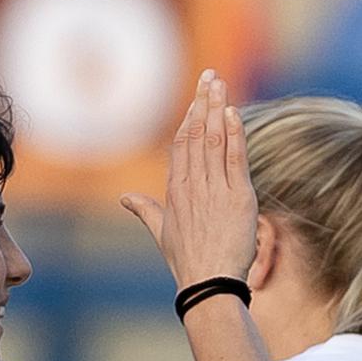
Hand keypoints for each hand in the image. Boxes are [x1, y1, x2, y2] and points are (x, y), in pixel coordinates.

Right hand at [120, 72, 260, 293]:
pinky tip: (234, 113)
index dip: (190, 117)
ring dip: (218, 109)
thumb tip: (124, 198)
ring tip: (222, 85)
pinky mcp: (237, 198)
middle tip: (211, 75)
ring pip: (214, 140)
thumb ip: (145, 210)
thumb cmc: (187, 262)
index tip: (198, 96)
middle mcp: (192, 185)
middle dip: (204, 102)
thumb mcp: (161, 233)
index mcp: (175, 190)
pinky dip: (235, 134)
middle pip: (196, 134)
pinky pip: (234, 159)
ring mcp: (214, 190)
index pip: (181, 144)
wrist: (208, 285)